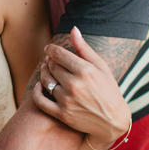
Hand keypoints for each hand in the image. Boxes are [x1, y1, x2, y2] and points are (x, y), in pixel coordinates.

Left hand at [31, 26, 130, 149]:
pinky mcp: (62, 114)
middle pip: (52, 67)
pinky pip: (41, 101)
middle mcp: (74, 85)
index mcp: (84, 71)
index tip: (49, 49)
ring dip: (43, 73)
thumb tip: (74, 29)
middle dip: (49, 61)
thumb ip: (84, 48)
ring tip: (46, 70)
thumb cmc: (108, 90)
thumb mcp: (101, 67)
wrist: (112, 120)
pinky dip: (36, 92)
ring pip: (46, 81)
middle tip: (50, 60)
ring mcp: (67, 100)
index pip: (58, 54)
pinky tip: (39, 86)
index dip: (51, 49)